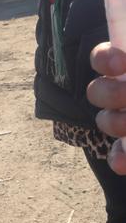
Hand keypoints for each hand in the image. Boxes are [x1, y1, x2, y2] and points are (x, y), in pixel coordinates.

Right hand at [88, 43, 125, 173]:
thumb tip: (123, 63)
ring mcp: (125, 121)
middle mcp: (124, 93)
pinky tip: (125, 164)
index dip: (106, 59)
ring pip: (107, 121)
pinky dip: (121, 158)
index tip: (119, 65)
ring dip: (117, 123)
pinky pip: (118, 155)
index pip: (105, 58)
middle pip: (99, 92)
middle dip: (112, 95)